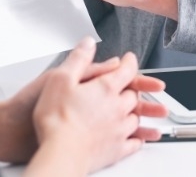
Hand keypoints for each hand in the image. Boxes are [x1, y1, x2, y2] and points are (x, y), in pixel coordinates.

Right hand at [27, 38, 167, 174]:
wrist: (61, 152)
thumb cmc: (57, 119)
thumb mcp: (60, 79)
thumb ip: (78, 59)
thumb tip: (88, 43)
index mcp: (105, 88)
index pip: (126, 70)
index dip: (130, 62)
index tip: (130, 59)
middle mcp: (117, 108)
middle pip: (133, 94)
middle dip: (134, 87)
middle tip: (134, 85)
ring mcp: (119, 130)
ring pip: (135, 117)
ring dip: (137, 112)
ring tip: (138, 111)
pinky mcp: (116, 150)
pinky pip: (134, 143)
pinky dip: (138, 138)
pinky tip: (138, 139)